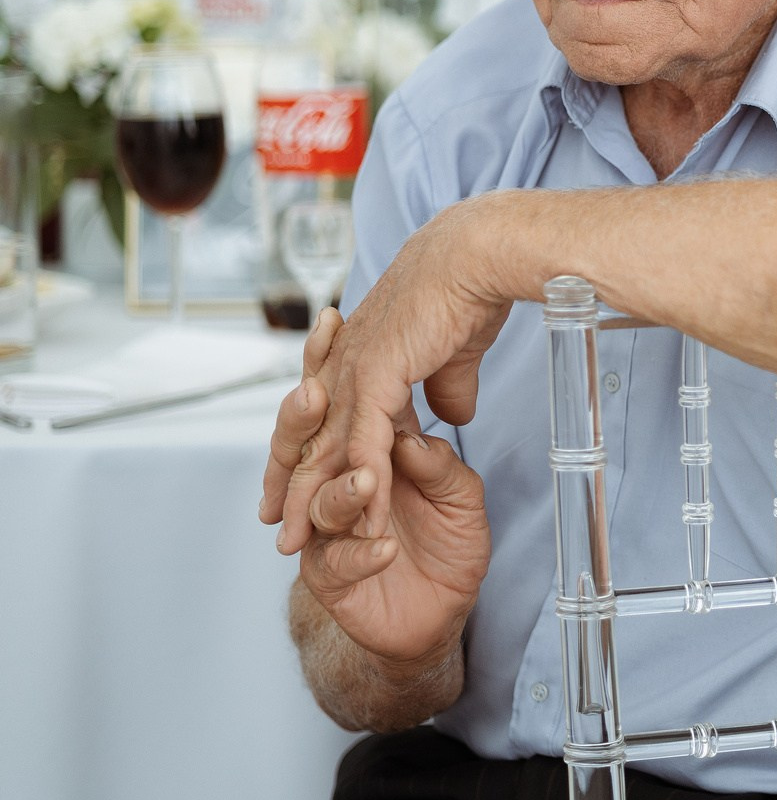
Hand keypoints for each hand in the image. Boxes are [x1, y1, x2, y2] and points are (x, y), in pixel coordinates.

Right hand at [264, 314, 490, 662]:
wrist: (439, 612)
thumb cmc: (447, 543)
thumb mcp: (460, 497)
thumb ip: (437, 465)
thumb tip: (410, 437)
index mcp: (360, 453)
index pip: (338, 400)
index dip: (327, 363)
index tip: (332, 323)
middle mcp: (333, 484)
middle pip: (303, 443)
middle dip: (304, 419)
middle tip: (316, 393)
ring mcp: (326, 530)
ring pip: (317, 501)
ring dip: (339, 488)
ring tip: (365, 478)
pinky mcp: (330, 576)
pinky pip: (338, 563)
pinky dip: (361, 553)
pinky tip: (384, 549)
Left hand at [265, 196, 515, 553]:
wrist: (474, 256)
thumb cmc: (468, 290)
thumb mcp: (454, 354)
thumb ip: (447, 387)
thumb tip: (454, 415)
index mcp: (360, 356)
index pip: (324, 419)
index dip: (309, 457)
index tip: (298, 490)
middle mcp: (346, 366)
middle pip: (308, 441)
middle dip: (291, 490)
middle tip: (280, 534)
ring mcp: (355, 373)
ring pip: (326, 452)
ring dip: (314, 502)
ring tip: (302, 543)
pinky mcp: (377, 378)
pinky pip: (365, 447)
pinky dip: (365, 488)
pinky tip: (366, 521)